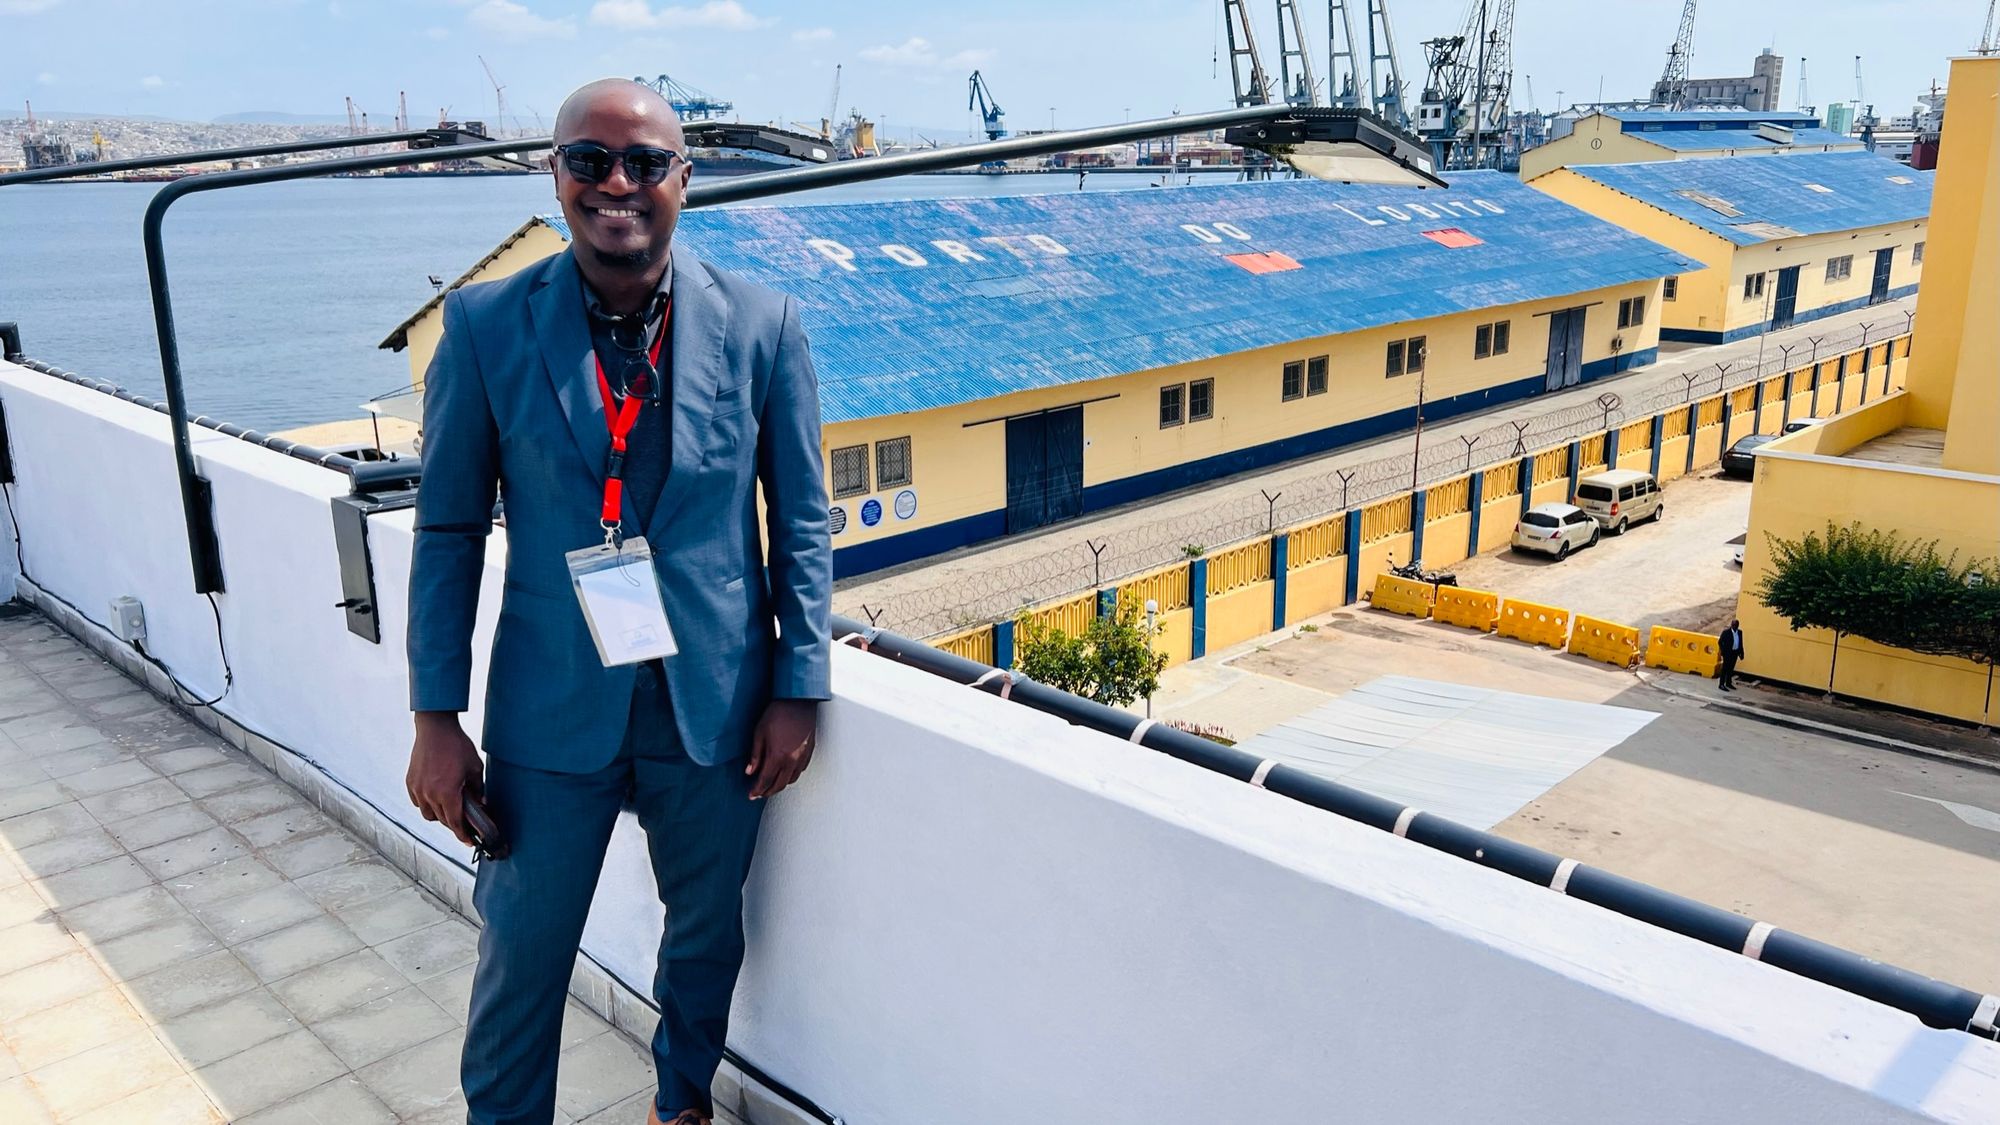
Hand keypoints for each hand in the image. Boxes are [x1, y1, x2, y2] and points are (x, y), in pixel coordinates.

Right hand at [408, 712, 483, 846]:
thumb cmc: (457, 746)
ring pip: (428, 814)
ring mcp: (417, 789)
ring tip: (451, 806)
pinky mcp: (410, 782)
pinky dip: (427, 804)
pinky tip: (437, 796)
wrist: (435, 728)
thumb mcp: (475, 768)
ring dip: (440, 814)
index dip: (463, 835)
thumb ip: (478, 789)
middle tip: (465, 821)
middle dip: (454, 824)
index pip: (455, 823)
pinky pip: (418, 802)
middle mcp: (429, 794)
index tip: (468, 841)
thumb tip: (480, 804)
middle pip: (442, 820)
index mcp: (447, 793)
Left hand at [745, 698, 817, 799]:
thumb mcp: (759, 733)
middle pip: (779, 785)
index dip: (757, 790)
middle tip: (759, 794)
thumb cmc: (778, 713)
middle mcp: (792, 761)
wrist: (799, 701)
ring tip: (771, 785)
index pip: (765, 781)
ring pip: (791, 780)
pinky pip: (800, 771)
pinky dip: (791, 776)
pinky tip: (785, 773)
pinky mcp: (809, 752)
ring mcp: (803, 757)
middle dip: (767, 792)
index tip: (751, 795)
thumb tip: (750, 771)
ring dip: (780, 785)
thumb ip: (755, 755)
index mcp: (777, 756)